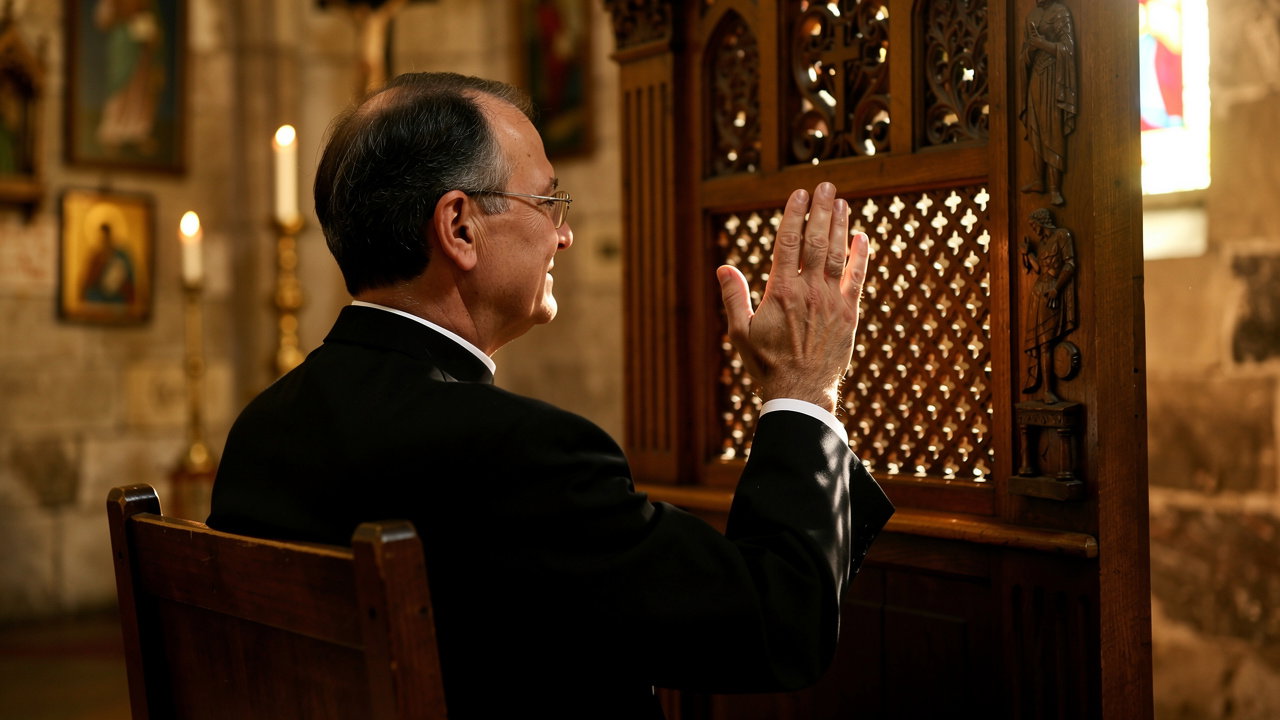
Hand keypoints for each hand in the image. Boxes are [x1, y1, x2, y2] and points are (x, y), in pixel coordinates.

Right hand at [716, 182, 869, 413]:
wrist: (801, 392)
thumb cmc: (766, 364)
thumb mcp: (740, 332)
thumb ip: (733, 297)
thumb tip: (724, 268)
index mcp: (780, 292)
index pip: (788, 243)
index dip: (794, 215)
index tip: (798, 195)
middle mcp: (808, 291)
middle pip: (816, 241)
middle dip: (820, 210)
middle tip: (825, 186)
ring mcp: (832, 301)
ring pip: (838, 254)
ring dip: (840, 225)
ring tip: (841, 202)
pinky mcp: (849, 314)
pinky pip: (857, 278)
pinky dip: (861, 256)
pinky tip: (862, 237)